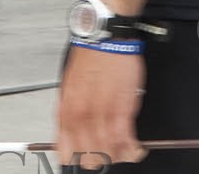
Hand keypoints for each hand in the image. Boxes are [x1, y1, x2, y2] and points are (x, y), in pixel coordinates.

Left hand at [55, 45, 147, 169]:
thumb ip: (70, 111)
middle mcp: (81, 113)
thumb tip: (70, 132)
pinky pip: (124, 139)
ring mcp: (101, 112)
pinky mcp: (121, 108)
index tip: (80, 163)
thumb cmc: (89, 59)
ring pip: (106, 150)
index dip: (73, 160)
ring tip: (122, 155)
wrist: (104, 38)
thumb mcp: (69, 86)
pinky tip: (133, 150)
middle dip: (97, 162)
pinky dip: (130, 149)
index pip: (64, 148)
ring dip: (116, 157)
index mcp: (66, 108)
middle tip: (105, 160)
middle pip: (86, 154)